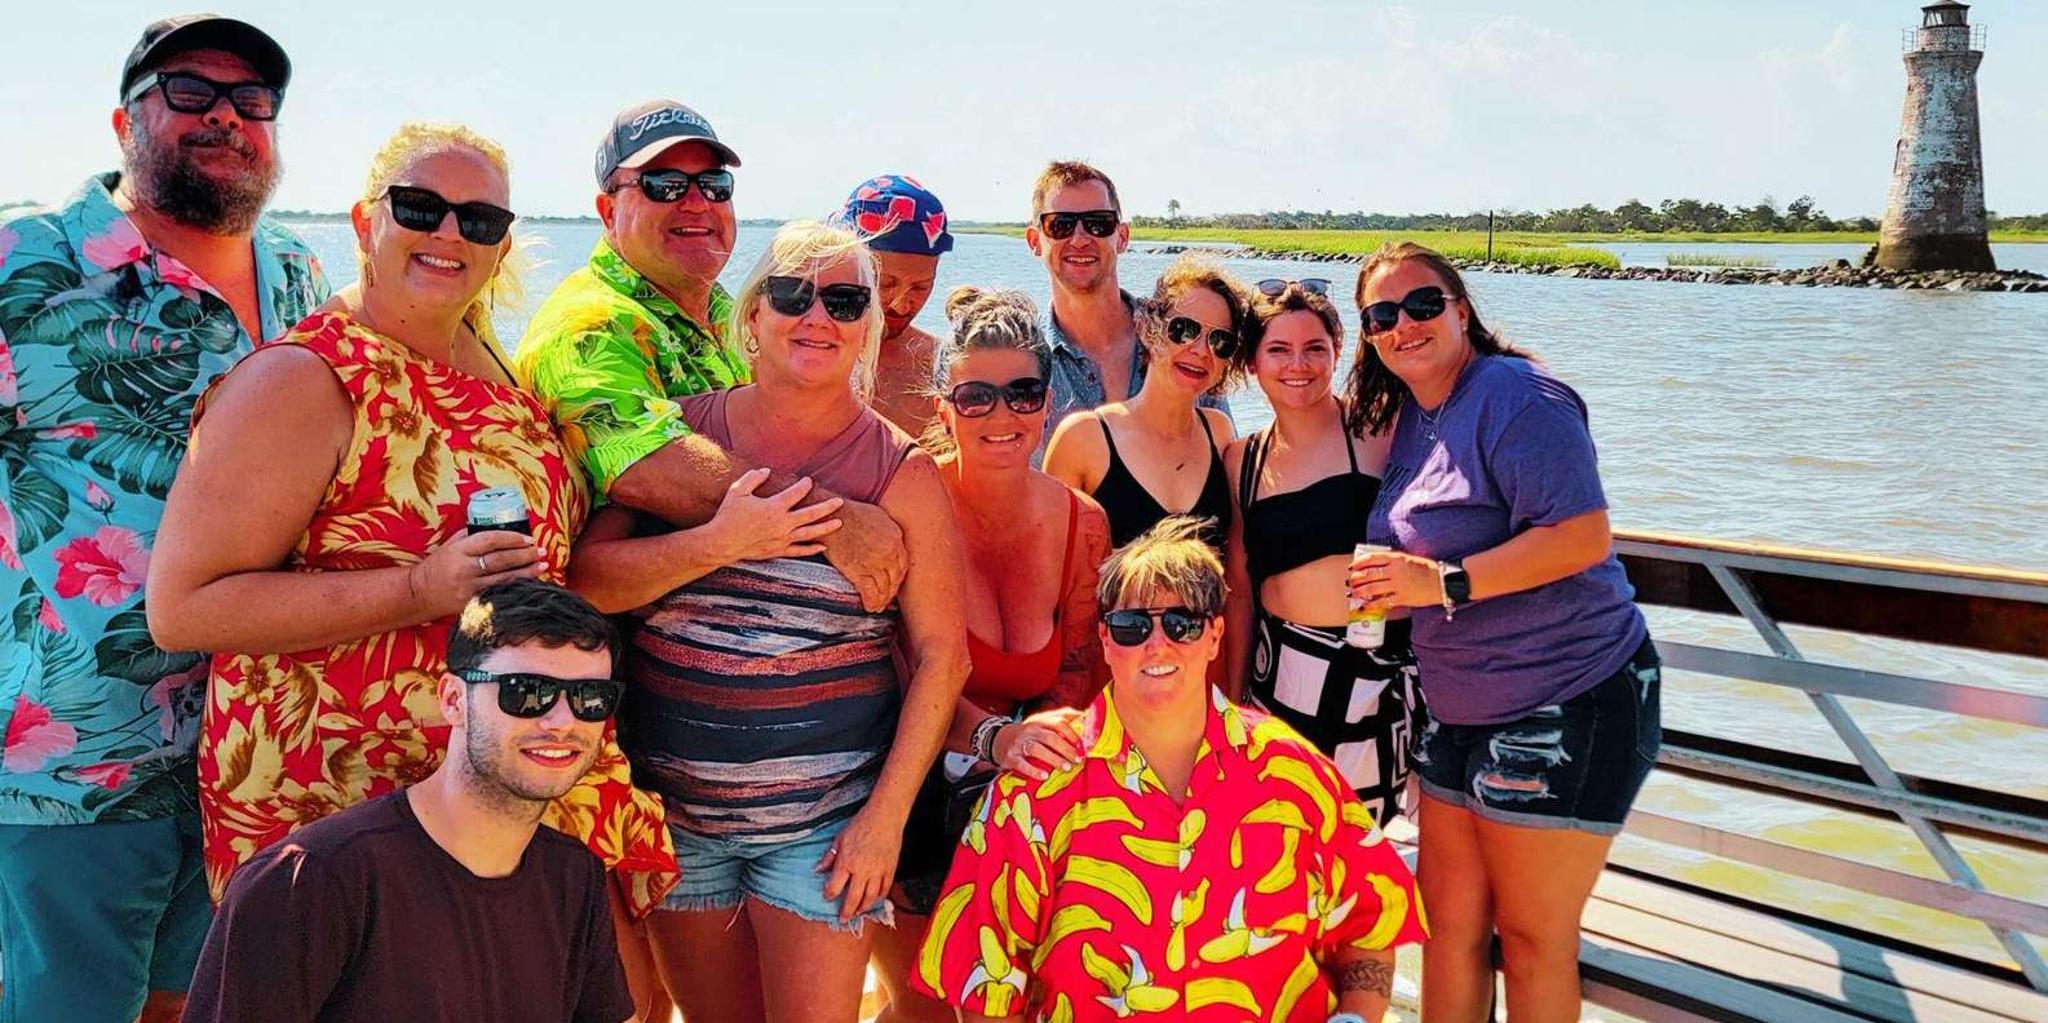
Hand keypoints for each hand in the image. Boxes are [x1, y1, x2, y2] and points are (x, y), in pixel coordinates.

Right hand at [412, 529, 545, 616]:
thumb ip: (471, 536)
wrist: (419, 593)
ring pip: (504, 579)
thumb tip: (499, 527)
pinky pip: (499, 594)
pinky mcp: (472, 604)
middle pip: (502, 560)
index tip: (528, 538)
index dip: (512, 538)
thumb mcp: (450, 545)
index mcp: (459, 551)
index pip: (491, 540)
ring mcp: (469, 588)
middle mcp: (464, 569)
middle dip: (525, 555)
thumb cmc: (438, 566)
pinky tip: (530, 584)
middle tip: (541, 551)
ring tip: (543, 565)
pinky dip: (516, 588)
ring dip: (527, 572)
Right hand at [703, 468, 843, 562]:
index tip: (808, 481)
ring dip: (826, 528)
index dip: (804, 485)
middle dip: (827, 507)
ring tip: (839, 523)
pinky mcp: (778, 550)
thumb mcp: (738, 491)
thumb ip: (753, 478)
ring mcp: (782, 539)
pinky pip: (799, 551)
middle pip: (811, 514)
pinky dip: (812, 549)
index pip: (796, 493)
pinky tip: (823, 546)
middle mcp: (782, 524)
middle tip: (839, 501)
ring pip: (810, 533)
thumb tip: (766, 470)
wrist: (721, 542)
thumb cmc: (728, 515)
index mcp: (774, 507)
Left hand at [817, 804, 901, 923]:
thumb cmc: (861, 824)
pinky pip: (885, 889)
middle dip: (846, 911)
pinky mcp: (890, 869)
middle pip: (853, 898)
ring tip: (858, 912)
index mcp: (846, 862)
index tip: (827, 897)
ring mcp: (878, 872)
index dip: (829, 894)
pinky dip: (880, 897)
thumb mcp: (840, 839)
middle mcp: (862, 871)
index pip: (834, 887)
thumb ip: (829, 857)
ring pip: (870, 898)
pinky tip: (875, 900)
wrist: (885, 817)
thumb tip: (818, 870)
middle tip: (843, 919)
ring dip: (863, 908)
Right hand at [821, 500, 907, 611]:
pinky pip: (870, 592)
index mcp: (896, 538)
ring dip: (882, 600)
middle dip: (891, 592)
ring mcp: (875, 563)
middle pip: (895, 578)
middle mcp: (889, 552)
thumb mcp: (879, 515)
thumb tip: (893, 538)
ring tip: (878, 606)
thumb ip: (889, 529)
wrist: (830, 517)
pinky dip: (871, 602)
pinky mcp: (858, 571)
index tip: (894, 584)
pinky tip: (869, 607)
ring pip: (884, 588)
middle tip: (886, 599)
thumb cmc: (850, 513)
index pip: (903, 564)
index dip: (899, 577)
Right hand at [990, 707, 1084, 779]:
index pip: (1057, 723)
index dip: (1071, 734)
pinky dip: (1033, 770)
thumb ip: (1059, 718)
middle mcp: (1029, 731)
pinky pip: (1021, 764)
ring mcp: (1018, 744)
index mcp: (1039, 722)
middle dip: (1065, 749)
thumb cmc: (1026, 734)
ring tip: (1066, 768)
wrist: (996, 739)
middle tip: (1077, 760)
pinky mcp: (1009, 757)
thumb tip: (1082, 714)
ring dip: (1053, 759)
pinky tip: (1045, 776)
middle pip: (1049, 737)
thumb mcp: (1040, 723)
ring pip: (1037, 749)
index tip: (1082, 746)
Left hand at [1347, 550, 1443, 611]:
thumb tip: (1375, 565)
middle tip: (1350, 582)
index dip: (1359, 563)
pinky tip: (1363, 606)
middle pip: (1369, 574)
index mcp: (1397, 558)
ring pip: (1372, 588)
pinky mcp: (1402, 598)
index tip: (1353, 567)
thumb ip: (1393, 561)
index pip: (1372, 558)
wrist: (1442, 582)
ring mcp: (1398, 585)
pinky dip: (1370, 604)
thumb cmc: (1427, 569)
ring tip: (1352, 593)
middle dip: (1356, 579)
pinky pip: (1382, 602)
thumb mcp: (1409, 559)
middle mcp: (1396, 570)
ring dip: (1359, 591)